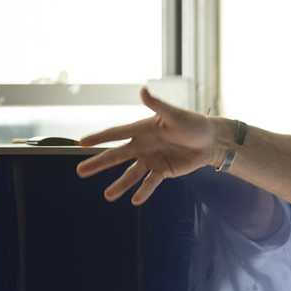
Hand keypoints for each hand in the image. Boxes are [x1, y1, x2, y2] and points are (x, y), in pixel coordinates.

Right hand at [76, 88, 220, 203]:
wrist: (209, 141)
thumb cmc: (192, 123)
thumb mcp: (175, 115)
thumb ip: (157, 105)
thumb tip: (143, 90)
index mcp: (141, 129)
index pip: (115, 134)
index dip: (98, 138)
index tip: (81, 143)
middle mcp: (142, 146)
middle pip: (116, 157)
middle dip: (98, 164)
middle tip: (80, 171)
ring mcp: (151, 160)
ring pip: (131, 174)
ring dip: (120, 185)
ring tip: (108, 196)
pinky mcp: (163, 171)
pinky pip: (150, 183)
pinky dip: (143, 191)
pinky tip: (135, 200)